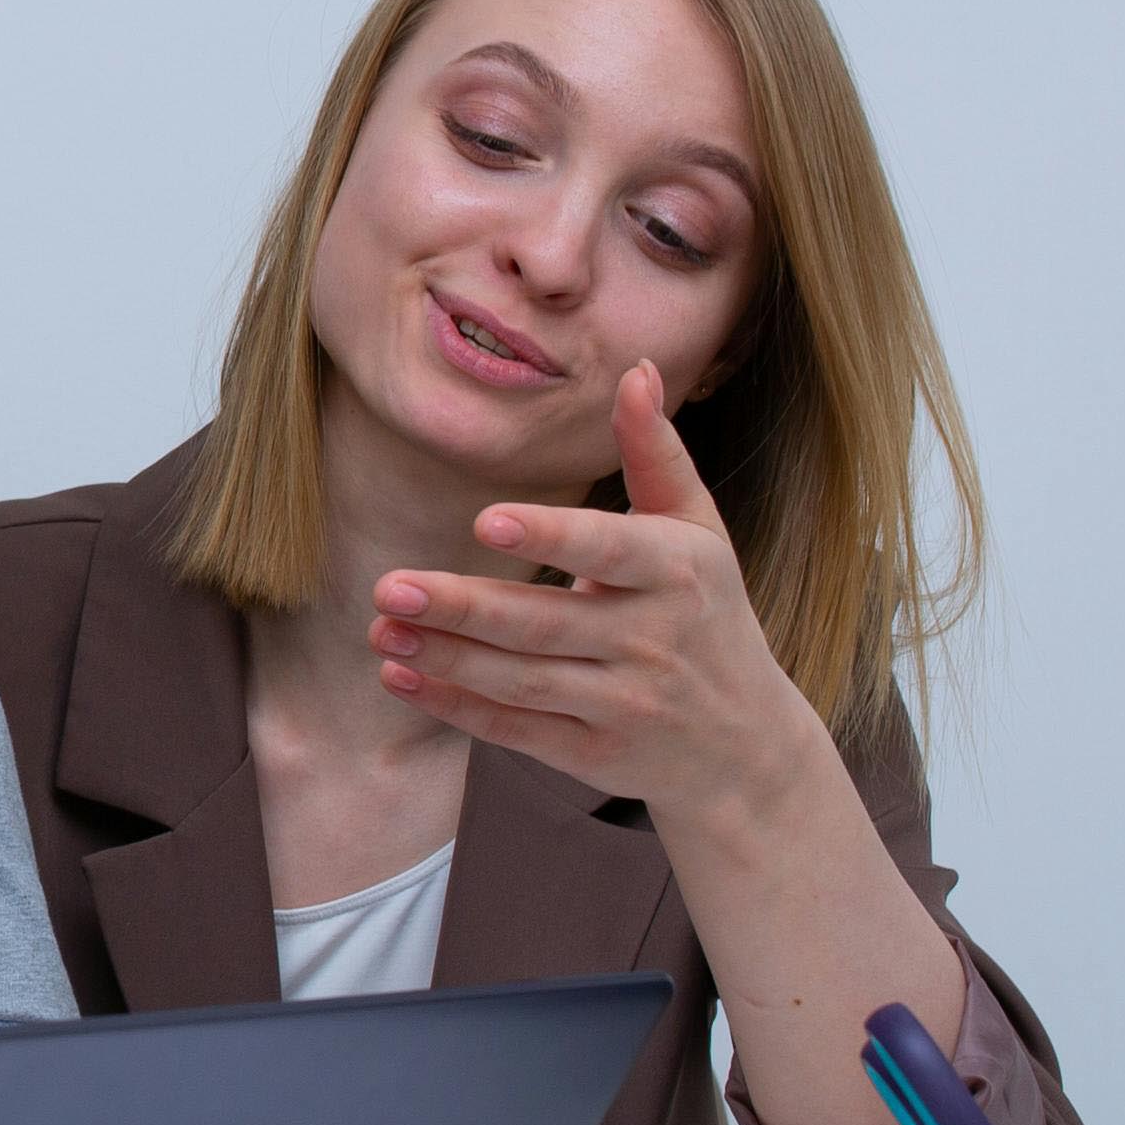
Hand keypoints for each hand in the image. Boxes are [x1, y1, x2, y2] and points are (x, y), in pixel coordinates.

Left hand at [365, 362, 818, 815]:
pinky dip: (457, 706)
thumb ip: (656, 454)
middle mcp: (655, 639)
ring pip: (522, 680)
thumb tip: (637, 370)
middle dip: (463, 606)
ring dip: (445, 657)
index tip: (484, 521)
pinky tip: (401, 676)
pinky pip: (517, 728)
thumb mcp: (697, 532)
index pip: (611, 548)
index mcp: (680, 571)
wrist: (745, 743)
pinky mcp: (597, 754)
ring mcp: (626, 703)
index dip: (551, 536)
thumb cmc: (708, 612)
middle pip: (544, 622)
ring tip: (380, 629)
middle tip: (387, 587)